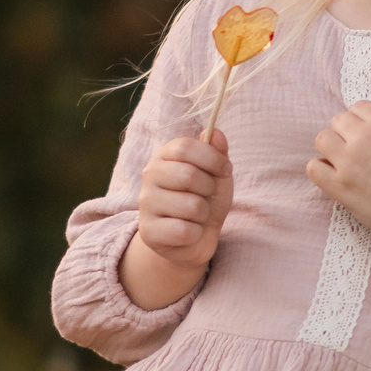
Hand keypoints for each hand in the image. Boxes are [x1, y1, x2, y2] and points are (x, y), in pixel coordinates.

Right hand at [121, 130, 231, 309]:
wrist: (196, 237)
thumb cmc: (205, 198)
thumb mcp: (216, 173)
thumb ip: (217, 152)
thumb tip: (216, 133)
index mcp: (164, 155)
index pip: (185, 147)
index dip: (212, 159)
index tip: (224, 169)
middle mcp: (149, 175)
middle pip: (188, 175)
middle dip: (209, 189)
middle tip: (206, 196)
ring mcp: (145, 204)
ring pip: (192, 206)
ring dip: (204, 214)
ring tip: (196, 216)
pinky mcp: (148, 232)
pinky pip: (184, 231)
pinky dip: (196, 234)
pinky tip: (188, 232)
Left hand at [306, 103, 370, 324]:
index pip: (358, 107)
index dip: (362, 121)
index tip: (368, 134)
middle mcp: (362, 138)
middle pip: (337, 121)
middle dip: (346, 132)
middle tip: (358, 150)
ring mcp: (348, 163)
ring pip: (322, 140)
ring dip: (331, 148)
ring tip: (345, 162)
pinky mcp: (339, 188)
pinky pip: (314, 168)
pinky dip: (321, 169)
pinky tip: (335, 177)